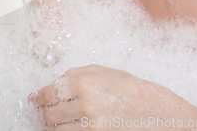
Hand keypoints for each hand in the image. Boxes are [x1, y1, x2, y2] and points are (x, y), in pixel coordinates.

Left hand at [28, 64, 196, 129]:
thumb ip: (77, 74)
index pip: (49, 93)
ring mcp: (91, 127)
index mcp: (84, 83)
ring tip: (60, 121)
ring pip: (57, 130)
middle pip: (49, 114)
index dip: (38, 97)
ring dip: (54, 126)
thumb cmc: (136, 91)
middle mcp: (85, 106)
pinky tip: (74, 127)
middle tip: (46, 111)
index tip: (34, 99)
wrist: (162, 116)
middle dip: (45, 113)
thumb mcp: (107, 72)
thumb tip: (53, 82)